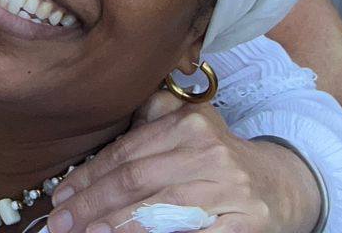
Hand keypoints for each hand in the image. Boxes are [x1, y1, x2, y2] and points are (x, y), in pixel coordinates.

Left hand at [44, 92, 320, 232]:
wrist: (282, 187)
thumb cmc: (221, 161)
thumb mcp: (192, 128)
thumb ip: (152, 118)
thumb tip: (101, 126)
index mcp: (190, 124)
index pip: (127, 152)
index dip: (88, 176)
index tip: (59, 198)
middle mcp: (209, 152)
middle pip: (135, 180)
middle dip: (91, 204)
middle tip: (59, 223)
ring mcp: (227, 190)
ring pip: (158, 209)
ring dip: (115, 224)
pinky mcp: (241, 225)